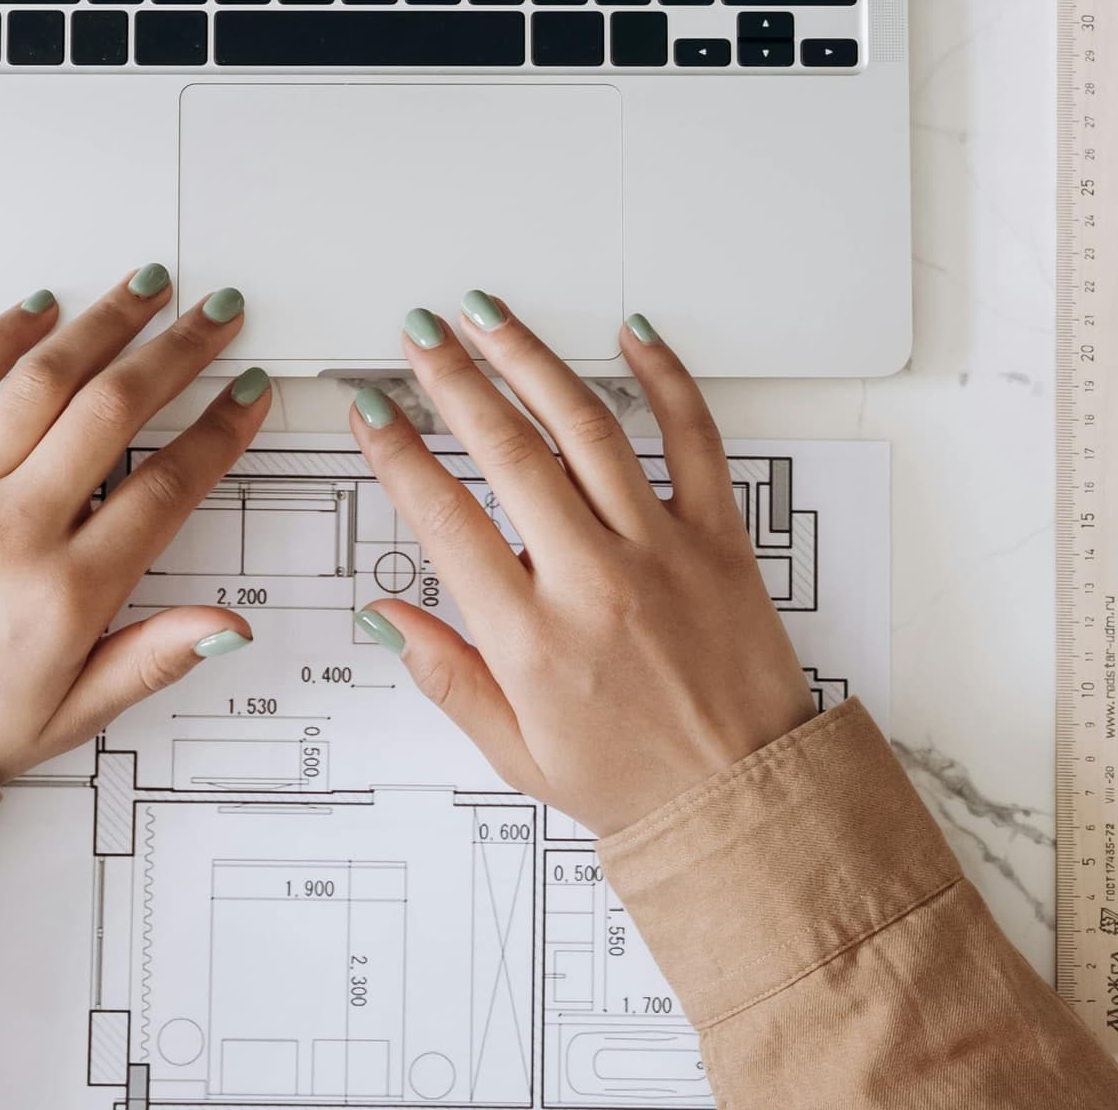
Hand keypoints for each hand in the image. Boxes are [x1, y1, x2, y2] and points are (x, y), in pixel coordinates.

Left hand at [0, 269, 272, 779]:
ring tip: (145, 289)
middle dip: (177, 352)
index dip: (218, 431)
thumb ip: (155, 659)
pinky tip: (38, 309)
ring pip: (43, 381)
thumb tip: (229, 625)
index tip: (247, 392)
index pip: (166, 487)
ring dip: (102, 324)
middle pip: (114, 410)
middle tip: (214, 316)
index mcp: (68, 593)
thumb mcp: (75, 714)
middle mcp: (14, 529)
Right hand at [347, 295, 818, 832]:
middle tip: (419, 335)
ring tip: (489, 316)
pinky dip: (665, 379)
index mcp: (532, 638)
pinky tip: (632, 336)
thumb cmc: (635, 782)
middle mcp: (593, 580)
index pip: (444, 519)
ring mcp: (661, 550)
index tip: (371, 410)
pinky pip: (694, 439)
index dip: (397, 453)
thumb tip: (384, 615)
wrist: (746, 801)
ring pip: (586, 427)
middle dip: (451, 379)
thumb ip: (446, 674)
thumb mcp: (515, 752)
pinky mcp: (721, 538)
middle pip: (506, 451)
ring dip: (530, 359)